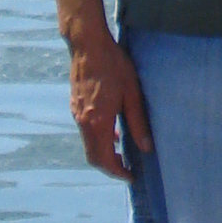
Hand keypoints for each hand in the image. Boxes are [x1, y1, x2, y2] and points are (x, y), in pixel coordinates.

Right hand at [69, 28, 151, 179]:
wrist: (88, 45)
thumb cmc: (113, 65)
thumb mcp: (131, 93)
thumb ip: (138, 122)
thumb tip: (146, 147)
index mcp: (98, 121)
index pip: (105, 159)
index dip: (117, 172)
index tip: (131, 176)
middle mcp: (83, 122)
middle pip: (94, 157)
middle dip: (110, 167)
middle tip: (127, 169)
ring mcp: (76, 115)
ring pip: (88, 145)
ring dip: (104, 153)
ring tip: (123, 151)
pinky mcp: (75, 107)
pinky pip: (85, 132)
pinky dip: (98, 139)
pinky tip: (113, 130)